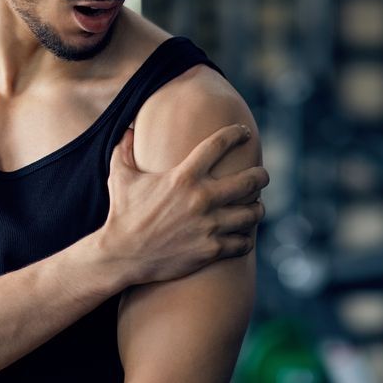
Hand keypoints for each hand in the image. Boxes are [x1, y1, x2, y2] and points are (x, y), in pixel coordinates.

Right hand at [97, 124, 267, 284]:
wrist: (121, 255)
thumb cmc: (121, 213)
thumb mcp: (120, 176)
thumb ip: (124, 148)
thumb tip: (128, 127)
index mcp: (183, 176)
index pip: (219, 145)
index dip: (236, 134)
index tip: (244, 132)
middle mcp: (201, 199)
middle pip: (249, 181)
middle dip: (261, 176)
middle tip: (262, 175)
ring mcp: (209, 226)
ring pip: (252, 213)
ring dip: (256, 209)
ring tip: (254, 206)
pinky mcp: (210, 250)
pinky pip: (243, 242)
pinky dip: (245, 238)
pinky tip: (242, 235)